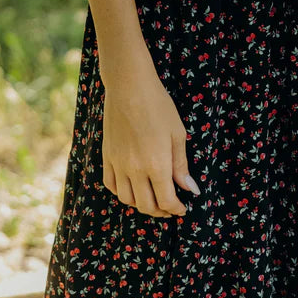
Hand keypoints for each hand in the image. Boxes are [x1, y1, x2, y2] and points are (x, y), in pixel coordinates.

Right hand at [101, 61, 200, 218]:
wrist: (129, 87)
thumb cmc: (158, 106)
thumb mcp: (177, 134)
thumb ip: (181, 165)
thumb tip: (190, 190)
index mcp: (156, 165)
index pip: (166, 201)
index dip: (176, 209)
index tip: (183, 208)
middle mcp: (135, 170)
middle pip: (146, 206)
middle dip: (160, 211)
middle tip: (170, 207)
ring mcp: (118, 164)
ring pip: (127, 199)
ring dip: (141, 204)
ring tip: (152, 198)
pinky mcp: (106, 157)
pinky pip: (111, 185)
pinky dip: (122, 192)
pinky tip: (132, 186)